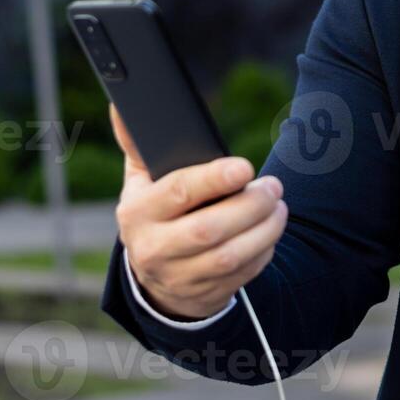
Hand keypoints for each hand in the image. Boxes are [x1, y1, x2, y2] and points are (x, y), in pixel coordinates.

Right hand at [111, 105, 287, 319]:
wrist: (153, 276)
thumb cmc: (155, 212)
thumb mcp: (140, 180)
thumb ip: (137, 142)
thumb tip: (121, 105)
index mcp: (137, 212)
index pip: (178, 192)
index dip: (214, 179)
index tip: (244, 167)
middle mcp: (153, 248)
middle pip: (209, 229)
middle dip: (249, 205)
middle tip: (273, 186)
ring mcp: (179, 276)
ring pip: (230, 256)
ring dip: (264, 229)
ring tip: (278, 206)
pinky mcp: (204, 295)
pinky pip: (242, 274)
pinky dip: (263, 251)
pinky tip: (269, 231)